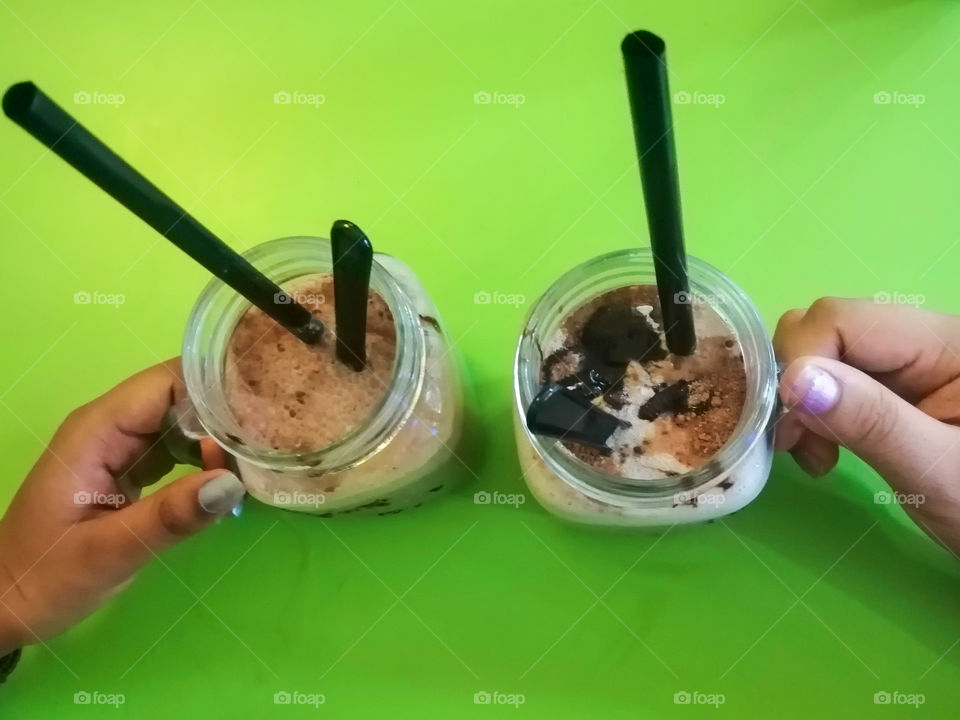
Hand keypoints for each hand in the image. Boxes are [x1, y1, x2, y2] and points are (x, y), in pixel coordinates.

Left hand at [0, 360, 243, 655]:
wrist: (3, 608)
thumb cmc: (42, 578)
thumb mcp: (106, 554)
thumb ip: (169, 518)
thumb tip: (234, 484)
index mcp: (98, 431)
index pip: (168, 382)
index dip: (216, 388)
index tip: (266, 409)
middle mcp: (111, 428)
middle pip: (181, 395)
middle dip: (228, 409)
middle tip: (278, 433)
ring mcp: (120, 448)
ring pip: (183, 421)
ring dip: (222, 434)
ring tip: (266, 453)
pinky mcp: (130, 470)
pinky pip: (177, 448)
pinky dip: (208, 458)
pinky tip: (236, 475)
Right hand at [774, 298, 959, 554]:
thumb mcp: (940, 473)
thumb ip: (873, 421)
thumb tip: (795, 378)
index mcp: (947, 342)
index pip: (842, 319)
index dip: (803, 362)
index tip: (795, 428)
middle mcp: (925, 339)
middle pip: (829, 328)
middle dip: (797, 381)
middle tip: (804, 447)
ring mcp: (911, 363)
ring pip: (825, 353)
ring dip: (801, 401)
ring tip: (816, 456)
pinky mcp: (899, 389)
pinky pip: (837, 379)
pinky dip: (815, 410)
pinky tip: (825, 449)